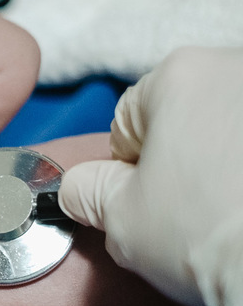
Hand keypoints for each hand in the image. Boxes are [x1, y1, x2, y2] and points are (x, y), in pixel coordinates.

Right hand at [58, 47, 242, 305]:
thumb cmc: (213, 238)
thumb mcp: (120, 221)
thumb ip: (88, 192)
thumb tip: (80, 188)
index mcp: (181, 74)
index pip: (129, 123)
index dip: (130, 170)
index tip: (149, 203)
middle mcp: (239, 66)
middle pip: (190, 115)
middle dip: (186, 157)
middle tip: (194, 210)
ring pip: (236, 127)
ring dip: (230, 160)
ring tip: (235, 212)